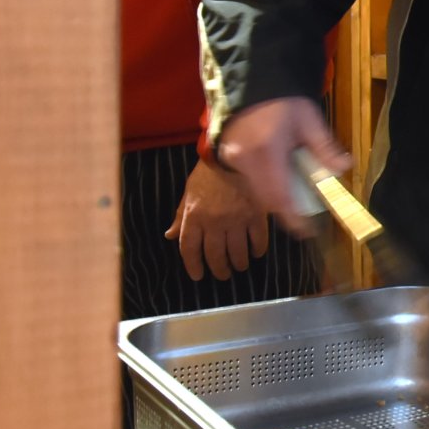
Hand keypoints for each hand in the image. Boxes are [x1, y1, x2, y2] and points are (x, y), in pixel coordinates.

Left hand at [166, 160, 269, 279]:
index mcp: (193, 217)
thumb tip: (170, 235)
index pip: (190, 250)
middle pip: (215, 256)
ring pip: (237, 252)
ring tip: (241, 266)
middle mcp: (213, 222)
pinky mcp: (256, 215)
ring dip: (239, 263)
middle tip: (223, 275)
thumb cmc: (208, 173)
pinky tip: (257, 253)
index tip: (198, 276)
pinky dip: (258, 249)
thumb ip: (180, 216)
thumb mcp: (188, 193)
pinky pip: (258, 239)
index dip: (193, 266)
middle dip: (219, 269)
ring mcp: (236, 220)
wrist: (232, 153)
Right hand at [215, 96, 351, 236]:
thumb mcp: (309, 119)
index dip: (292, 217)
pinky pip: (249, 181)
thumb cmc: (283, 100)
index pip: (279, 195)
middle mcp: (245, 159)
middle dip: (286, 210)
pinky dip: (266, 185)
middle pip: (266, 198)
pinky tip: (281, 180)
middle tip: (305, 218)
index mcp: (266, 151)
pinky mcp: (229, 156)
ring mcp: (234, 158)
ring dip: (276, 198)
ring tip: (297, 199)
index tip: (306, 231)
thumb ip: (325, 146)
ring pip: (256, 191)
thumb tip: (344, 168)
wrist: (252, 80)